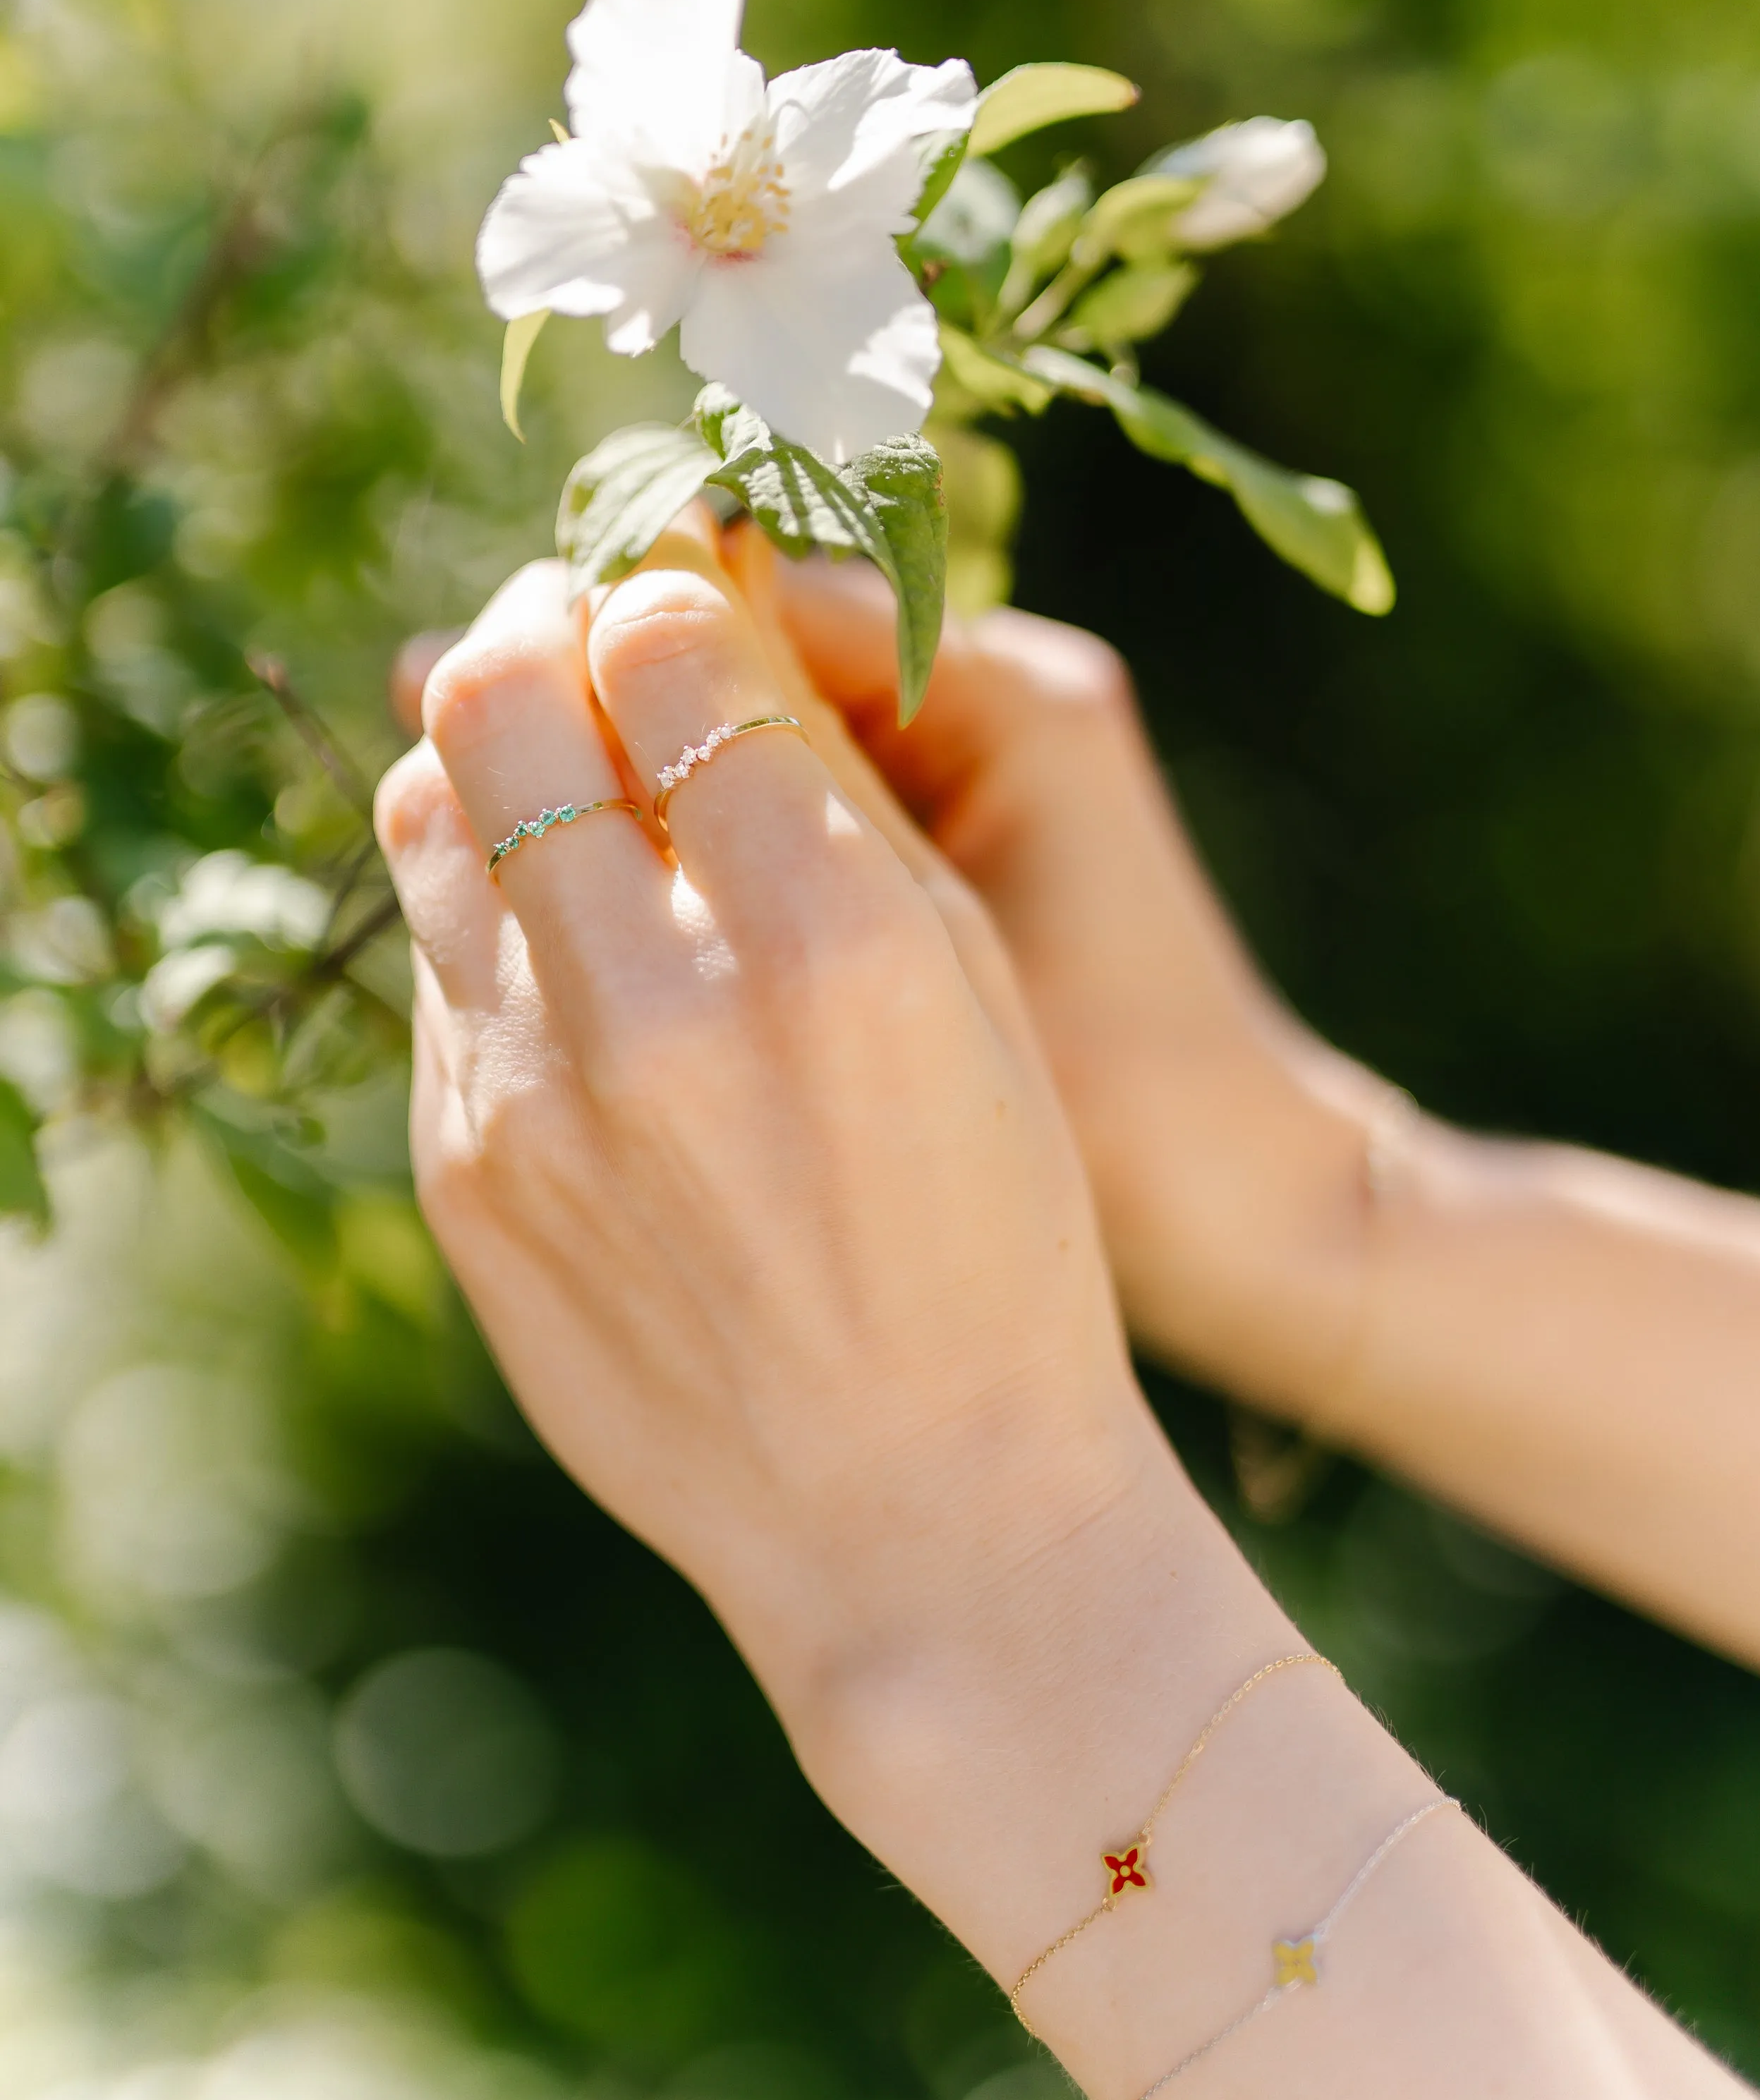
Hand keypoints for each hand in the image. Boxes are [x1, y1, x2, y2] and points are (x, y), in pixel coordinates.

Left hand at [374, 524, 1270, 1958]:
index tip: (688, 610)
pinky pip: (434, 959)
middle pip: (499, 691)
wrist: (920, 1507)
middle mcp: (657, 1009)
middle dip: (541, 626)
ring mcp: (532, 1101)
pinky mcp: (461, 1175)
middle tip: (588, 643)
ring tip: (566, 780)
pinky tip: (575, 947)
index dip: (670, 592)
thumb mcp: (969, 978)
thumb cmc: (993, 1228)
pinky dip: (492, 904)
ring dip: (490, 752)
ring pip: (426, 808)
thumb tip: (694, 599)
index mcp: (827, 939)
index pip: (662, 638)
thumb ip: (820, 783)